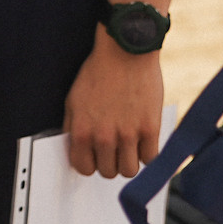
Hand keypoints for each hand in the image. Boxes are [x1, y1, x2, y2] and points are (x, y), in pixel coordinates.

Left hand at [64, 31, 164, 178]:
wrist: (125, 51)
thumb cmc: (98, 72)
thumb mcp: (73, 99)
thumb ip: (73, 127)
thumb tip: (75, 150)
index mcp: (81, 130)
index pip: (83, 167)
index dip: (89, 163)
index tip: (94, 156)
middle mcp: (103, 136)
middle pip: (108, 172)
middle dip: (109, 162)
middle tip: (113, 148)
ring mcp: (128, 134)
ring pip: (129, 171)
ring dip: (128, 161)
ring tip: (128, 146)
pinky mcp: (150, 129)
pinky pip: (150, 159)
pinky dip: (147, 153)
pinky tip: (143, 140)